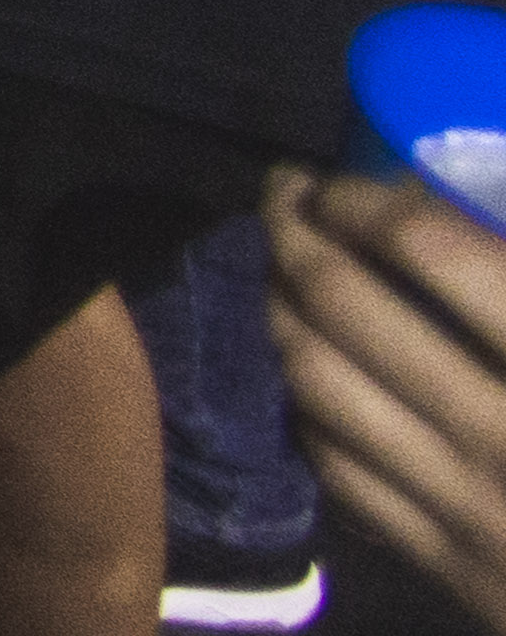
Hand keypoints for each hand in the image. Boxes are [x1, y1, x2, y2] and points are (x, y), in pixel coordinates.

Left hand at [267, 165, 505, 614]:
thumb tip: (471, 196)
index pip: (432, 249)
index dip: (364, 198)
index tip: (337, 177)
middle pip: (345, 304)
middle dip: (292, 233)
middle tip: (283, 198)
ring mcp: (471, 506)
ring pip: (316, 381)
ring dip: (275, 309)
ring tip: (277, 269)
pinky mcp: (451, 568)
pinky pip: (338, 468)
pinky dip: (304, 405)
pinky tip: (308, 370)